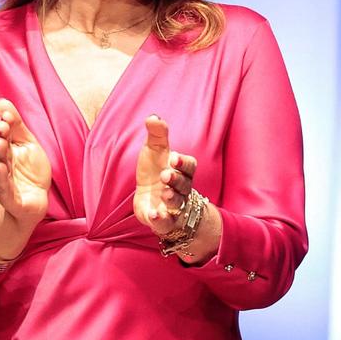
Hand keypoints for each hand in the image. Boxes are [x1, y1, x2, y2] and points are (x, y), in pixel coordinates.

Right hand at [0, 98, 51, 222]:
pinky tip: (0, 168)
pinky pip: (3, 187)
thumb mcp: (27, 144)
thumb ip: (16, 124)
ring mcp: (2, 181)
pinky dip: (1, 178)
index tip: (7, 116)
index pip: (1, 135)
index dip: (3, 125)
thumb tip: (1, 101)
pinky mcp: (8, 197)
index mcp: (3, 151)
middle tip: (2, 126)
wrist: (35, 202)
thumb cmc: (29, 171)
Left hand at [133, 116, 195, 238]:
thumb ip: (156, 134)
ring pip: (178, 204)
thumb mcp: (154, 150)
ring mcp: (172, 207)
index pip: (190, 166)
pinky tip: (154, 214)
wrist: (150, 198)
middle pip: (185, 185)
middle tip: (165, 175)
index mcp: (181, 171)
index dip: (183, 163)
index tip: (173, 158)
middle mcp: (180, 190)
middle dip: (176, 180)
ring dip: (172, 199)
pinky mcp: (162, 221)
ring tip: (163, 194)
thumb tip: (153, 116)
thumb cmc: (155, 170)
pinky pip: (165, 223)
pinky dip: (161, 220)